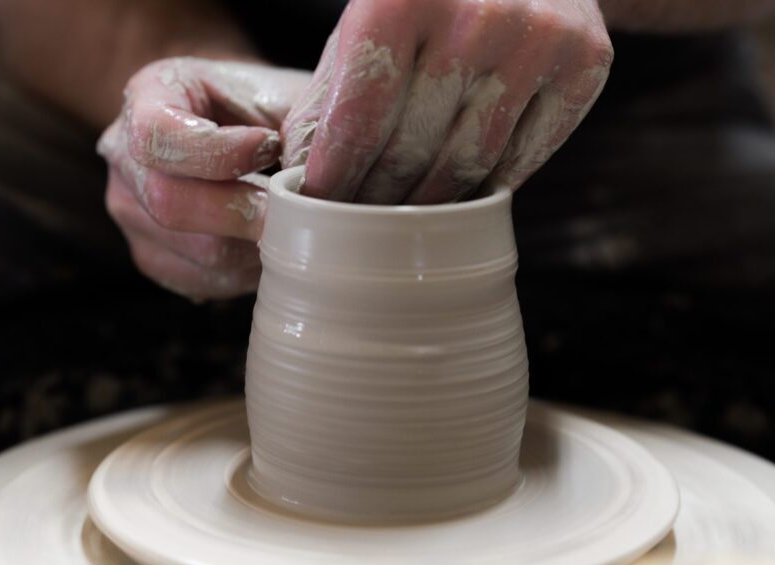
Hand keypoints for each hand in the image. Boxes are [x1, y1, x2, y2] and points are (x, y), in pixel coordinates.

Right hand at [98, 57, 310, 299]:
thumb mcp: (284, 95)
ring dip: (253, 245)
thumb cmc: (265, 108)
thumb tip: (312, 182)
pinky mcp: (152, 254)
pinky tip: (264, 243)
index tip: (271, 146)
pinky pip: (201, 279)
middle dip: (243, 212)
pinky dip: (246, 270)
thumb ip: (299, 127)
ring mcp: (130, 210)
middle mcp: (123, 155)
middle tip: (293, 208)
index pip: (158, 135)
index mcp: (148, 95)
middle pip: (169, 203)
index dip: (219, 152)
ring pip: (195, 251)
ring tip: (286, 223)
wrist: (242, 127)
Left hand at [282, 0, 612, 203]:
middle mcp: (476, 15)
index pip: (360, 119)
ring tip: (405, 218)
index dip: (336, 178)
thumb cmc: (433, 0)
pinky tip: (461, 195)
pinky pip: (521, 162)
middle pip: (412, 152)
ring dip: (428, 206)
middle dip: (377, 200)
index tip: (321, 212)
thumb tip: (299, 172)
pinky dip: (485, 189)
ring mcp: (537, 40)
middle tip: (361, 224)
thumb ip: (333, 93)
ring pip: (467, 166)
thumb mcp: (371, 24)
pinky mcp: (584, 66)